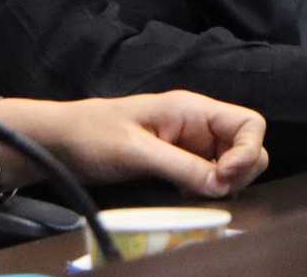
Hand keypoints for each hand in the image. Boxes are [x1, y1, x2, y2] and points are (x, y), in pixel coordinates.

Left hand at [0, 92, 268, 200]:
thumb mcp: (136, 150)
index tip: (226, 176)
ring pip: (230, 167)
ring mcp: (187, 146)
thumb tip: (223, 185)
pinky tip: (186, 197)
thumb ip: (182, 166)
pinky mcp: (176, 165)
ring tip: (195, 193)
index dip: (249, 150)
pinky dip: (207, 191)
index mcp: (191, 109)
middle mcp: (195, 125)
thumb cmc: (90, 133)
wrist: (57, 143)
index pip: (249, 123)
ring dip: (224, 184)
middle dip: (241, 171)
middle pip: (246, 147)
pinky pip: (208, 179)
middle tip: (212, 190)